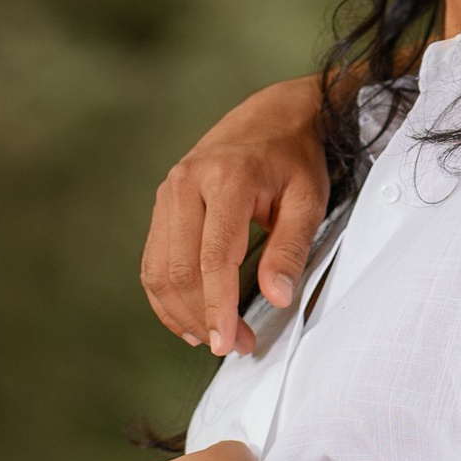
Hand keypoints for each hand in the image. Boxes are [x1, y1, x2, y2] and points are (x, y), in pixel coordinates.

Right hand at [142, 77, 328, 355]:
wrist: (274, 115)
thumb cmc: (295, 158)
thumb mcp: (308, 200)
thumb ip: (290, 248)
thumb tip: (276, 298)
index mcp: (226, 179)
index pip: (213, 257)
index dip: (217, 307)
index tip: (229, 343)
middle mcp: (187, 183)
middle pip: (178, 268)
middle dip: (200, 316)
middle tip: (232, 346)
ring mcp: (169, 191)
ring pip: (157, 268)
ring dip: (179, 312)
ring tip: (210, 338)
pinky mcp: (163, 202)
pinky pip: (153, 259)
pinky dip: (165, 294)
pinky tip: (187, 317)